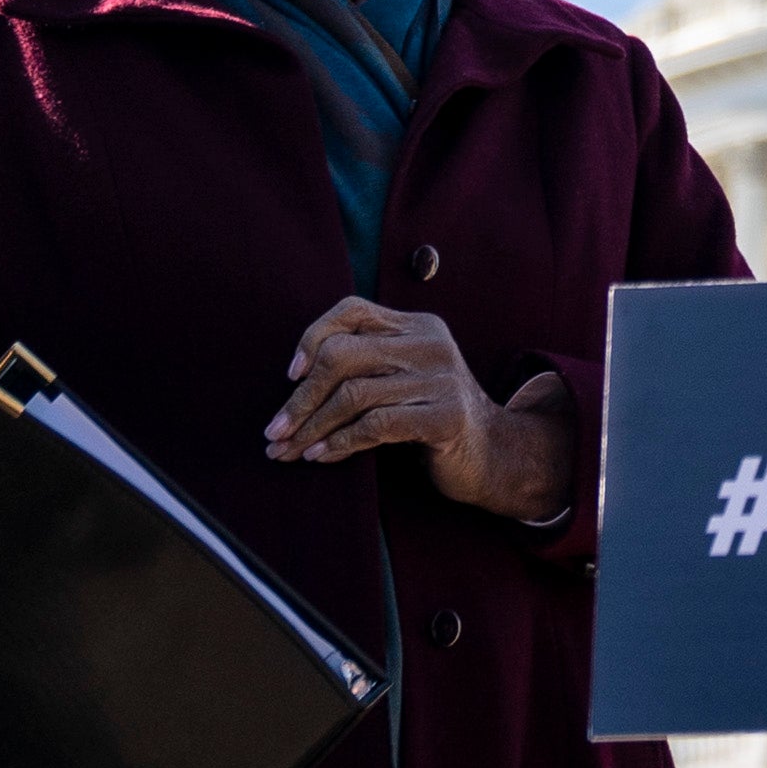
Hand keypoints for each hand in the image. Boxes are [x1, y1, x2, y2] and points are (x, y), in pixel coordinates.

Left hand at [272, 300, 577, 525]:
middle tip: (275, 431)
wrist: (491, 454)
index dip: (313, 337)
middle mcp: (430, 344)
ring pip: (354, 395)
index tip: (289, 376)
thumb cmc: (430, 417)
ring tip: (289, 451)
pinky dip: (340, 442)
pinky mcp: (446, 416)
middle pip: (343, 355)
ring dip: (312, 428)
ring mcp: (442, 379)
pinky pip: (376, 425)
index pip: (352, 311)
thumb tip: (293, 381)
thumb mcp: (402, 379)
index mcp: (417, 326)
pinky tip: (321, 456)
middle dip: (301, 396)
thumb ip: (366, 364)